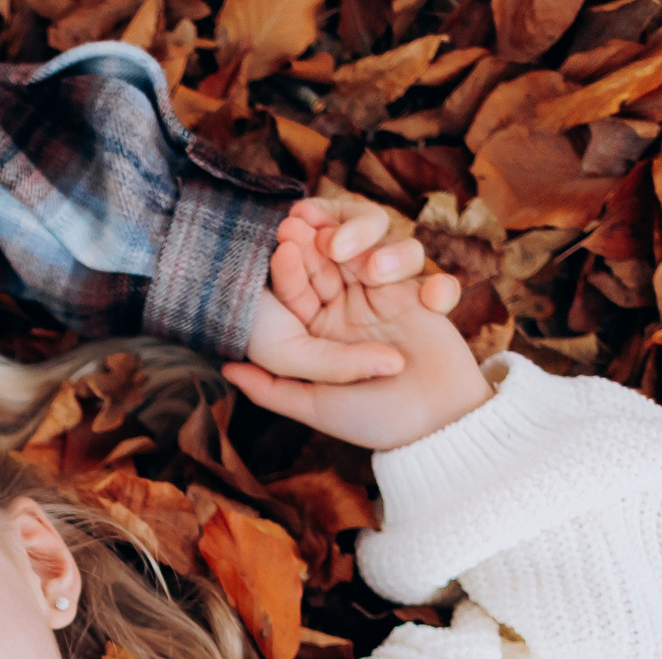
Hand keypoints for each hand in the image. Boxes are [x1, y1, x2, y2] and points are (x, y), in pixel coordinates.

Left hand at [224, 211, 493, 450]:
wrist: (435, 431)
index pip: (299, 288)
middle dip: (323, 241)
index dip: (290, 267)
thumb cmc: (372, 421)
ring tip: (373, 268)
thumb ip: (270, 388)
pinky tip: (428, 301)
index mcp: (317, 330)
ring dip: (374, 251)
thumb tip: (226, 368)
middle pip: (335, 263)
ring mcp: (387, 300)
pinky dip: (431, 285)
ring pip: (379, 256)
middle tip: (308, 224)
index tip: (280, 243)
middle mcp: (348, 309)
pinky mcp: (425, 300)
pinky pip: (428, 279)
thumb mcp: (314, 407)